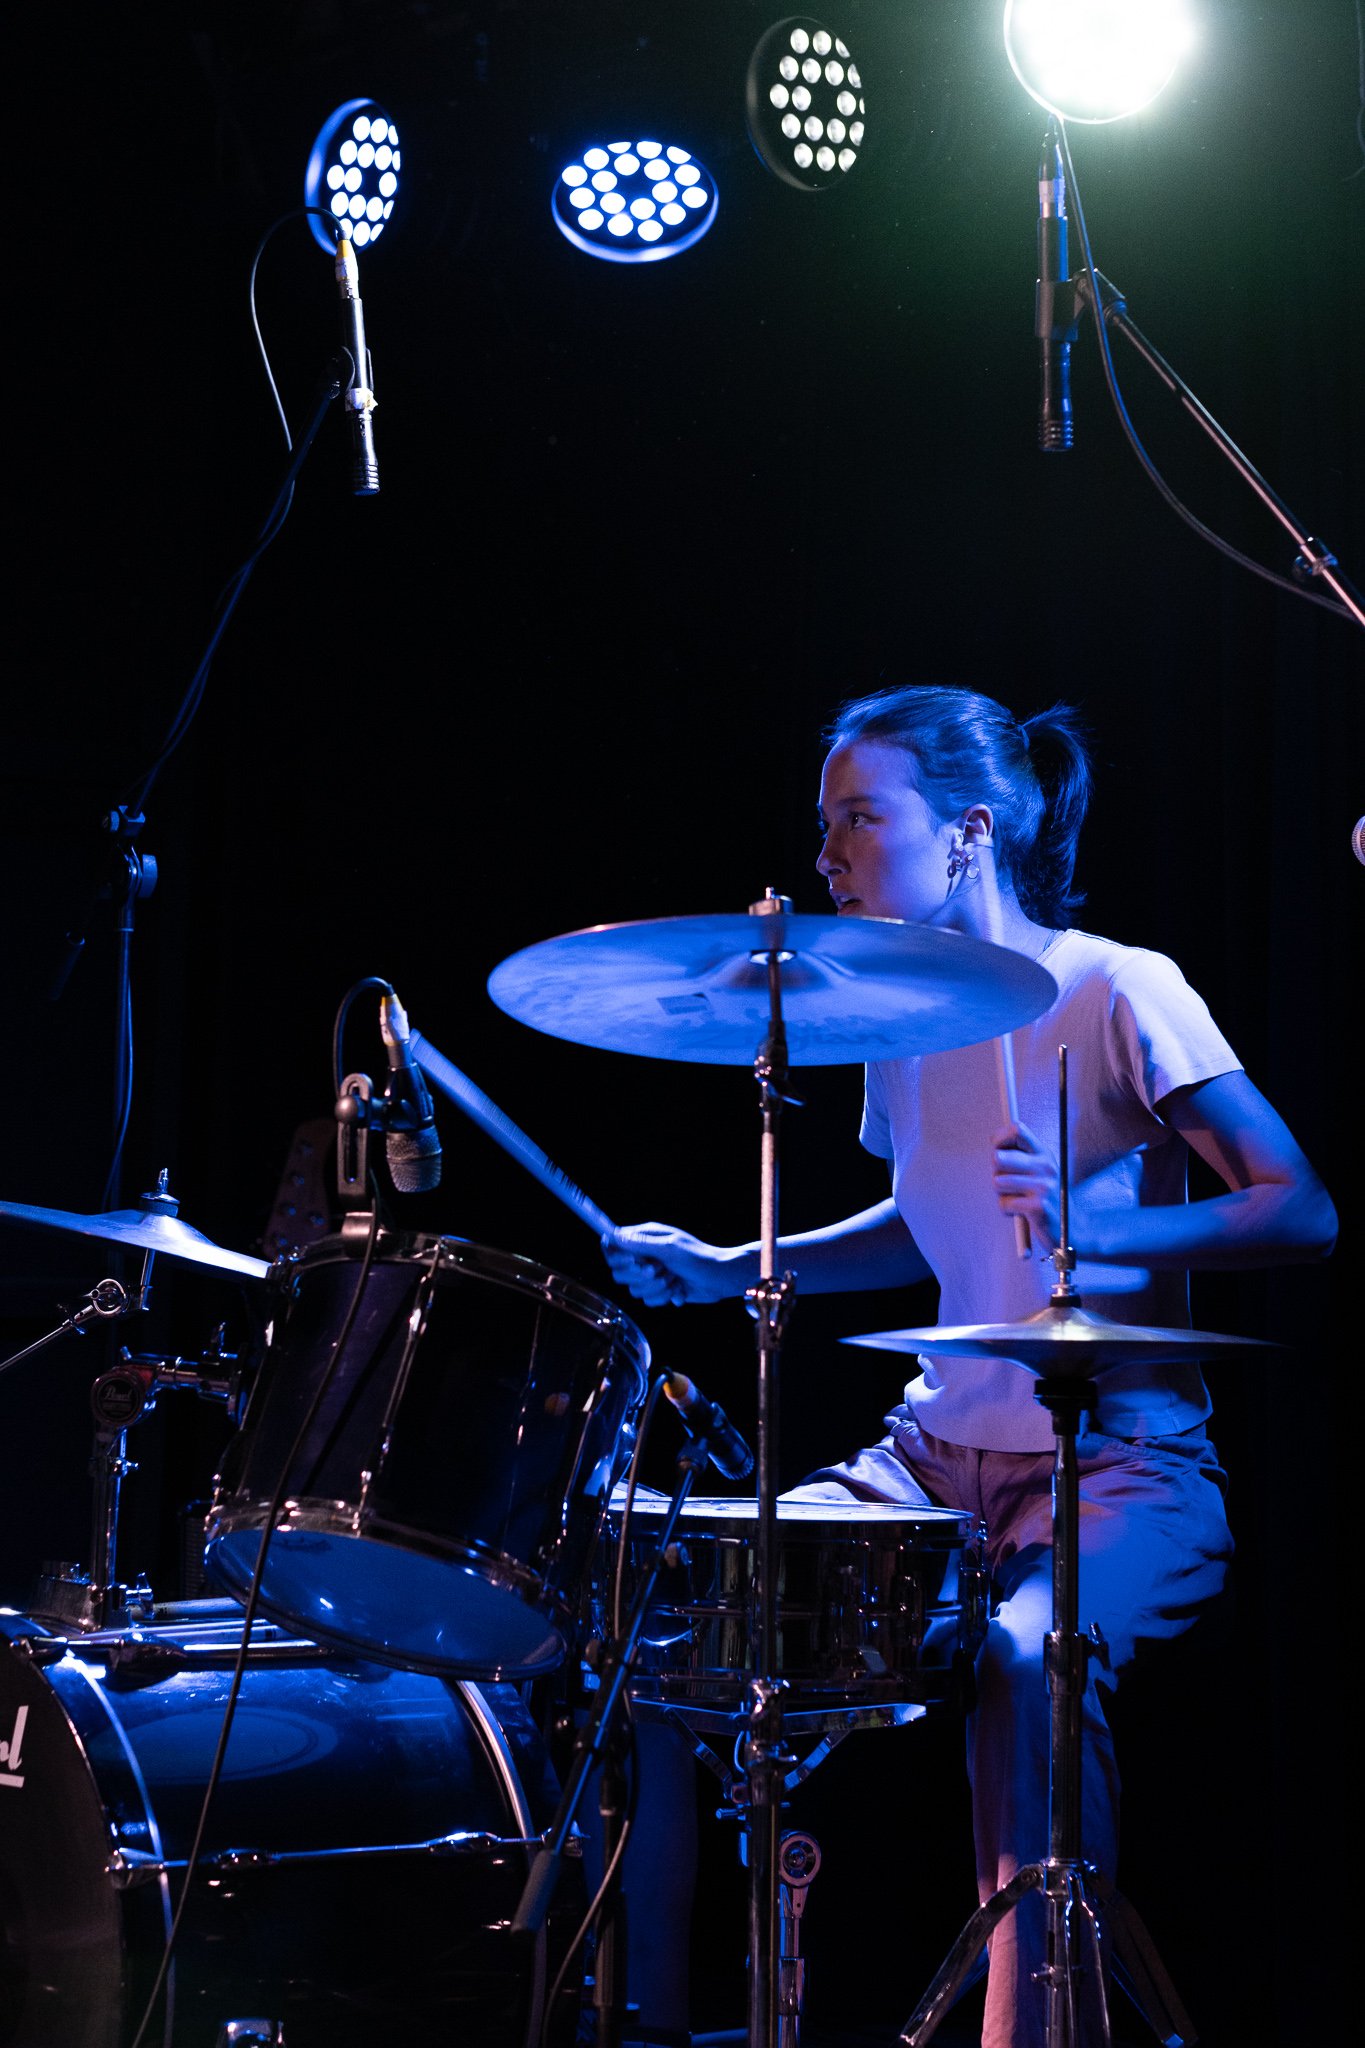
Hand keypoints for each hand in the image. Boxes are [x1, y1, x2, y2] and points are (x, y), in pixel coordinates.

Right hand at [601, 1223, 747, 1306]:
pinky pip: (648, 1300)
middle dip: (639, 1276)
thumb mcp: (670, 1248)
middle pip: (620, 1272)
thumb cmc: (699, 1258)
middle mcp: (645, 1256)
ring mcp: (652, 1275)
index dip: (616, 1256)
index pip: (614, 1245)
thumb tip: (616, 1236)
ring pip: (634, 1289)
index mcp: (645, 1238)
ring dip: (656, 1288)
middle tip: (657, 1270)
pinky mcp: (660, 1290)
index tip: (631, 1261)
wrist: (721, 1278)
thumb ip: (641, 1244)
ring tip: (674, 1279)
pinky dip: (664, 1297)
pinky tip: (678, 1290)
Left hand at [991, 1121, 1063, 1252]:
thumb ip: (1020, 1159)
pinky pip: (1004, 1204)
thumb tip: (994, 1150)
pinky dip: (1007, 1210)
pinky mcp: (1038, 1206)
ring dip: (1001, 1195)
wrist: (1073, 1229)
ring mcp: (1043, 1186)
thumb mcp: (1040, 1172)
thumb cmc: (1048, 1199)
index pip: (1017, 1130)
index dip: (999, 1138)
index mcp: (1044, 1154)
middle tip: (1007, 1185)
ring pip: (997, 1182)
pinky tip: (1022, 1212)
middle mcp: (1045, 1166)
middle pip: (998, 1158)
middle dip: (996, 1174)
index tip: (996, 1151)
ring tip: (1017, 1199)